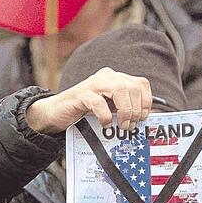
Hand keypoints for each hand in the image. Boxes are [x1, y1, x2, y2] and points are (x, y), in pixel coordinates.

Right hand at [27, 67, 151, 134]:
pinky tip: (104, 123)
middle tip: (129, 125)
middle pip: (132, 87)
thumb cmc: (84, 112)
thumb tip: (143, 119)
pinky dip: (105, 116)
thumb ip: (124, 108)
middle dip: (136, 109)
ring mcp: (93, 84)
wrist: (55, 113)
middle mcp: (106, 77)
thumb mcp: (109, 108)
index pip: (140, 83)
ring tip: (121, 125)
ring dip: (125, 111)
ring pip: (120, 90)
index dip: (146, 101)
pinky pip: (99, 102)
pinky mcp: (81, 94)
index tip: (142, 117)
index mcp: (115, 78)